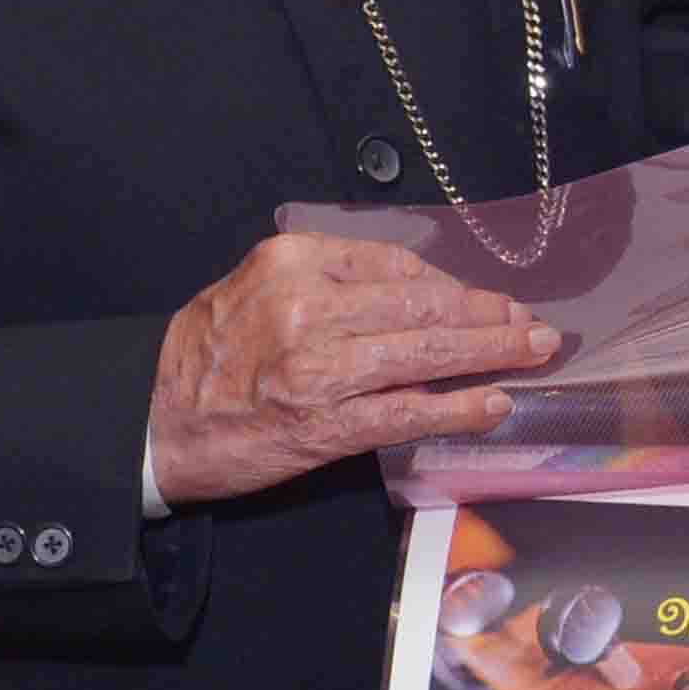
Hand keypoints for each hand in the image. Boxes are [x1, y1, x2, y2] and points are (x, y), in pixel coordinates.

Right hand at [148, 235, 560, 507]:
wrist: (154, 423)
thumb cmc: (209, 356)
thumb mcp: (258, 288)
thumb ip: (330, 282)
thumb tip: (419, 291)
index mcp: (292, 264)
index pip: (396, 268)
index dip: (454, 286)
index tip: (489, 298)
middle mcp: (307, 309)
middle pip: (421, 306)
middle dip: (487, 316)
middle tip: (533, 324)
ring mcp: (318, 369)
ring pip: (425, 354)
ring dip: (490, 354)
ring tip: (531, 353)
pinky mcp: (324, 425)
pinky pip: (408, 412)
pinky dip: (458, 408)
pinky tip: (493, 404)